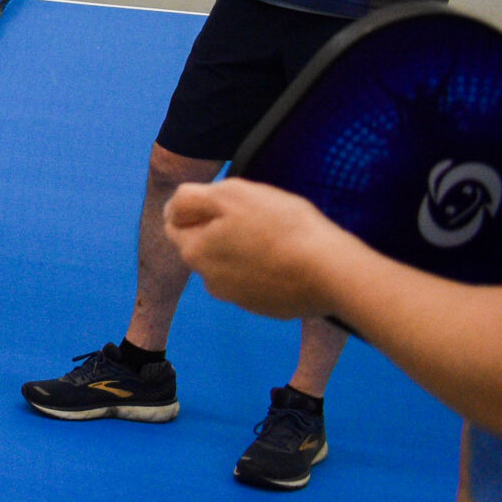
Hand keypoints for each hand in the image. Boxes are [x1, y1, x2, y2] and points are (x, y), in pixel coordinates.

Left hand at [164, 176, 359, 321]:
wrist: (329, 271)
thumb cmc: (280, 225)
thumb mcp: (230, 194)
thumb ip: (191, 199)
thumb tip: (171, 210)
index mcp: (194, 252)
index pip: (176, 224)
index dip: (195, 207)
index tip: (225, 201)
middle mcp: (209, 281)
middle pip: (204, 246)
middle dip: (219, 230)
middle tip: (255, 216)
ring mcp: (238, 298)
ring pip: (229, 265)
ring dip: (242, 250)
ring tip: (275, 236)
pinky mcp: (265, 308)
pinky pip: (256, 282)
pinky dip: (264, 269)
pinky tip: (287, 258)